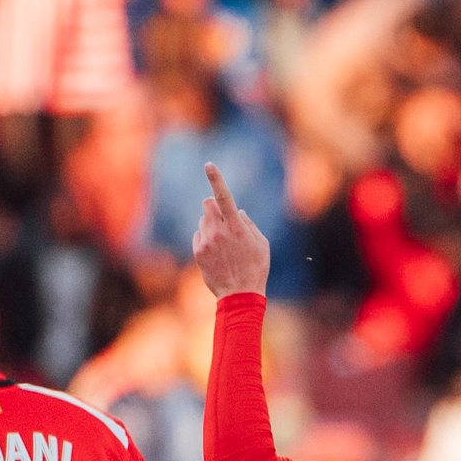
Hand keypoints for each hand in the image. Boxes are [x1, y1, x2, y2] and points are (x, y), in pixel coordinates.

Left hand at [191, 162, 270, 298]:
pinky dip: (206, 239)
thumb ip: (250, 225)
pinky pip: (198, 235)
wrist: (240, 295)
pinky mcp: (198, 251)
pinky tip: (216, 253)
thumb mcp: (262, 245)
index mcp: (236, 227)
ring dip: (211, 225)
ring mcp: (206, 241)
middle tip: (222, 220)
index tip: (209, 165)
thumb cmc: (256, 269)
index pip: (224, 197)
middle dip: (213, 206)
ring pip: (203, 220)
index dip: (216, 179)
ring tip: (223, 245)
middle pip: (207, 203)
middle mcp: (219, 231)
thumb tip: (239, 212)